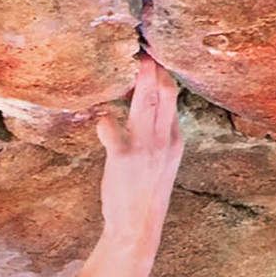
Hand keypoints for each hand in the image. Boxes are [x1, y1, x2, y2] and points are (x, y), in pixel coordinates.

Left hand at [95, 54, 183, 247]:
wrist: (137, 229)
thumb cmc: (143, 194)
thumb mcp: (160, 162)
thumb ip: (156, 135)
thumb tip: (147, 110)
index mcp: (174, 139)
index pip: (171, 97)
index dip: (160, 74)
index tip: (150, 56)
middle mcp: (164, 139)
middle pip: (163, 91)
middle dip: (153, 67)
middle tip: (142, 47)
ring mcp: (145, 147)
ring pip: (145, 102)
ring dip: (138, 80)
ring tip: (132, 62)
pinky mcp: (124, 157)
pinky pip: (112, 128)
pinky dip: (104, 120)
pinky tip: (100, 119)